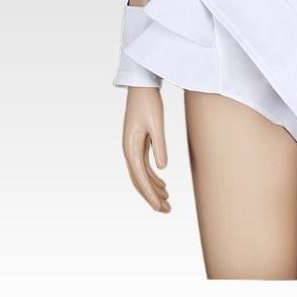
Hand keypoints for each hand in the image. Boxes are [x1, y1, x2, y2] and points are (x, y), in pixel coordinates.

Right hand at [122, 87, 169, 212]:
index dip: (151, 195)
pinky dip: (153, 177)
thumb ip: (159, 146)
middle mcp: (128, 151)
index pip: (140, 179)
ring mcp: (132, 147)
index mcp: (130, 148)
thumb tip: (162, 169)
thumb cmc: (149, 103)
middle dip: (152, 197)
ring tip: (167, 200)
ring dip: (153, 189)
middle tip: (167, 210)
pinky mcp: (138, 143)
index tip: (161, 207)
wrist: (142, 86)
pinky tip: (162, 184)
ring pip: (141, 175)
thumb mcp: (157, 124)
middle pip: (139, 181)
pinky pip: (144, 166)